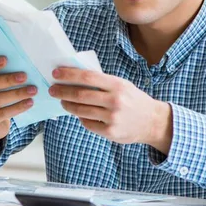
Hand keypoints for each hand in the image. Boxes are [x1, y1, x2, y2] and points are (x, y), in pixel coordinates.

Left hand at [49, 67, 172, 153]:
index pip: (88, 77)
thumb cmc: (134, 100)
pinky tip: (78, 113)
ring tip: (62, 101)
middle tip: (52, 89)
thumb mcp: (122, 85)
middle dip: (62, 91)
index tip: (56, 73)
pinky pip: (88, 123)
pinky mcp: (110, 132)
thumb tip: (75, 77)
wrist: (153, 122)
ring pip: (81, 111)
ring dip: (67, 105)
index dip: (69, 75)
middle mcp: (115, 101)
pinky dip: (80, 117)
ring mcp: (112, 118)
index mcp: (117, 85)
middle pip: (80, 95)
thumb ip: (102, 82)